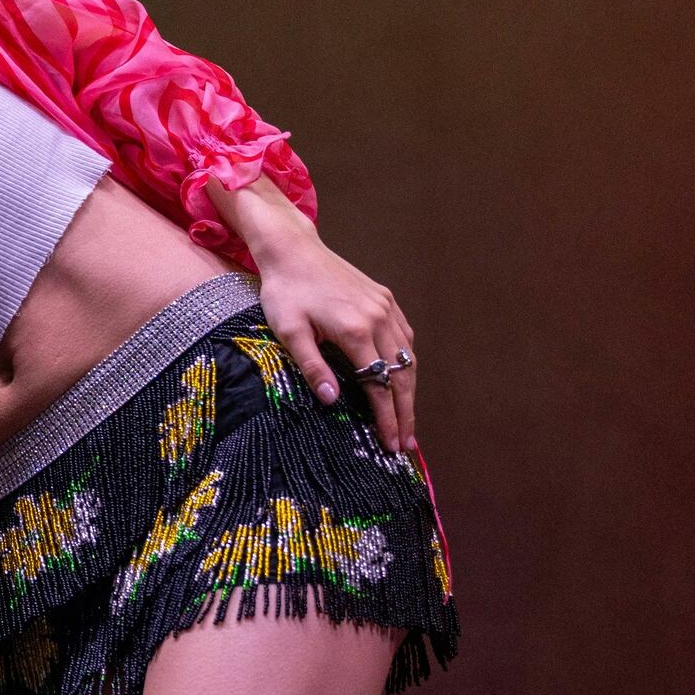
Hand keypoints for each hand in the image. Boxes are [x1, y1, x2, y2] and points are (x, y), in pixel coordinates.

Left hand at [254, 238, 419, 453]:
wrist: (294, 251)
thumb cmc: (285, 292)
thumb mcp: (289, 331)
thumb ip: (312, 366)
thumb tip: (331, 400)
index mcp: (355, 330)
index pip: (379, 384)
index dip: (386, 417)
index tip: (390, 443)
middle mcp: (378, 318)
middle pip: (402, 375)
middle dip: (405, 412)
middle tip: (406, 444)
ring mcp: (385, 307)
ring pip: (408, 357)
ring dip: (409, 390)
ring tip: (406, 419)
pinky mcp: (385, 299)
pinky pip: (404, 337)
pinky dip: (407, 362)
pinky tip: (403, 379)